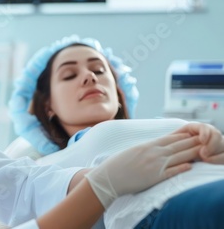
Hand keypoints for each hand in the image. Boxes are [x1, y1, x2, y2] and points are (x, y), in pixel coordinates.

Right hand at [84, 133, 199, 207]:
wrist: (109, 177)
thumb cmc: (118, 165)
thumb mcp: (132, 151)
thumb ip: (145, 148)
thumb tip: (154, 146)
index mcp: (147, 145)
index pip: (169, 138)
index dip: (182, 136)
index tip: (191, 134)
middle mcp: (153, 153)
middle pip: (178, 146)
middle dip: (192, 142)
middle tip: (202, 139)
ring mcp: (155, 165)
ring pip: (178, 157)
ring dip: (191, 153)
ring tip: (202, 151)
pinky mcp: (155, 178)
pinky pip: (172, 172)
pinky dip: (182, 168)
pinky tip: (190, 166)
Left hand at [173, 122, 223, 163]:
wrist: (186, 160)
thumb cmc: (174, 149)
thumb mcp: (173, 142)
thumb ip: (174, 139)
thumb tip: (167, 139)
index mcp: (197, 130)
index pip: (205, 127)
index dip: (205, 133)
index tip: (202, 141)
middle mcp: (209, 135)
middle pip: (216, 135)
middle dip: (211, 144)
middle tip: (203, 154)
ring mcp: (216, 144)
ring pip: (222, 145)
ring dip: (215, 153)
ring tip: (205, 159)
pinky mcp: (220, 153)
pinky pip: (223, 155)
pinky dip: (219, 159)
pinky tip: (210, 162)